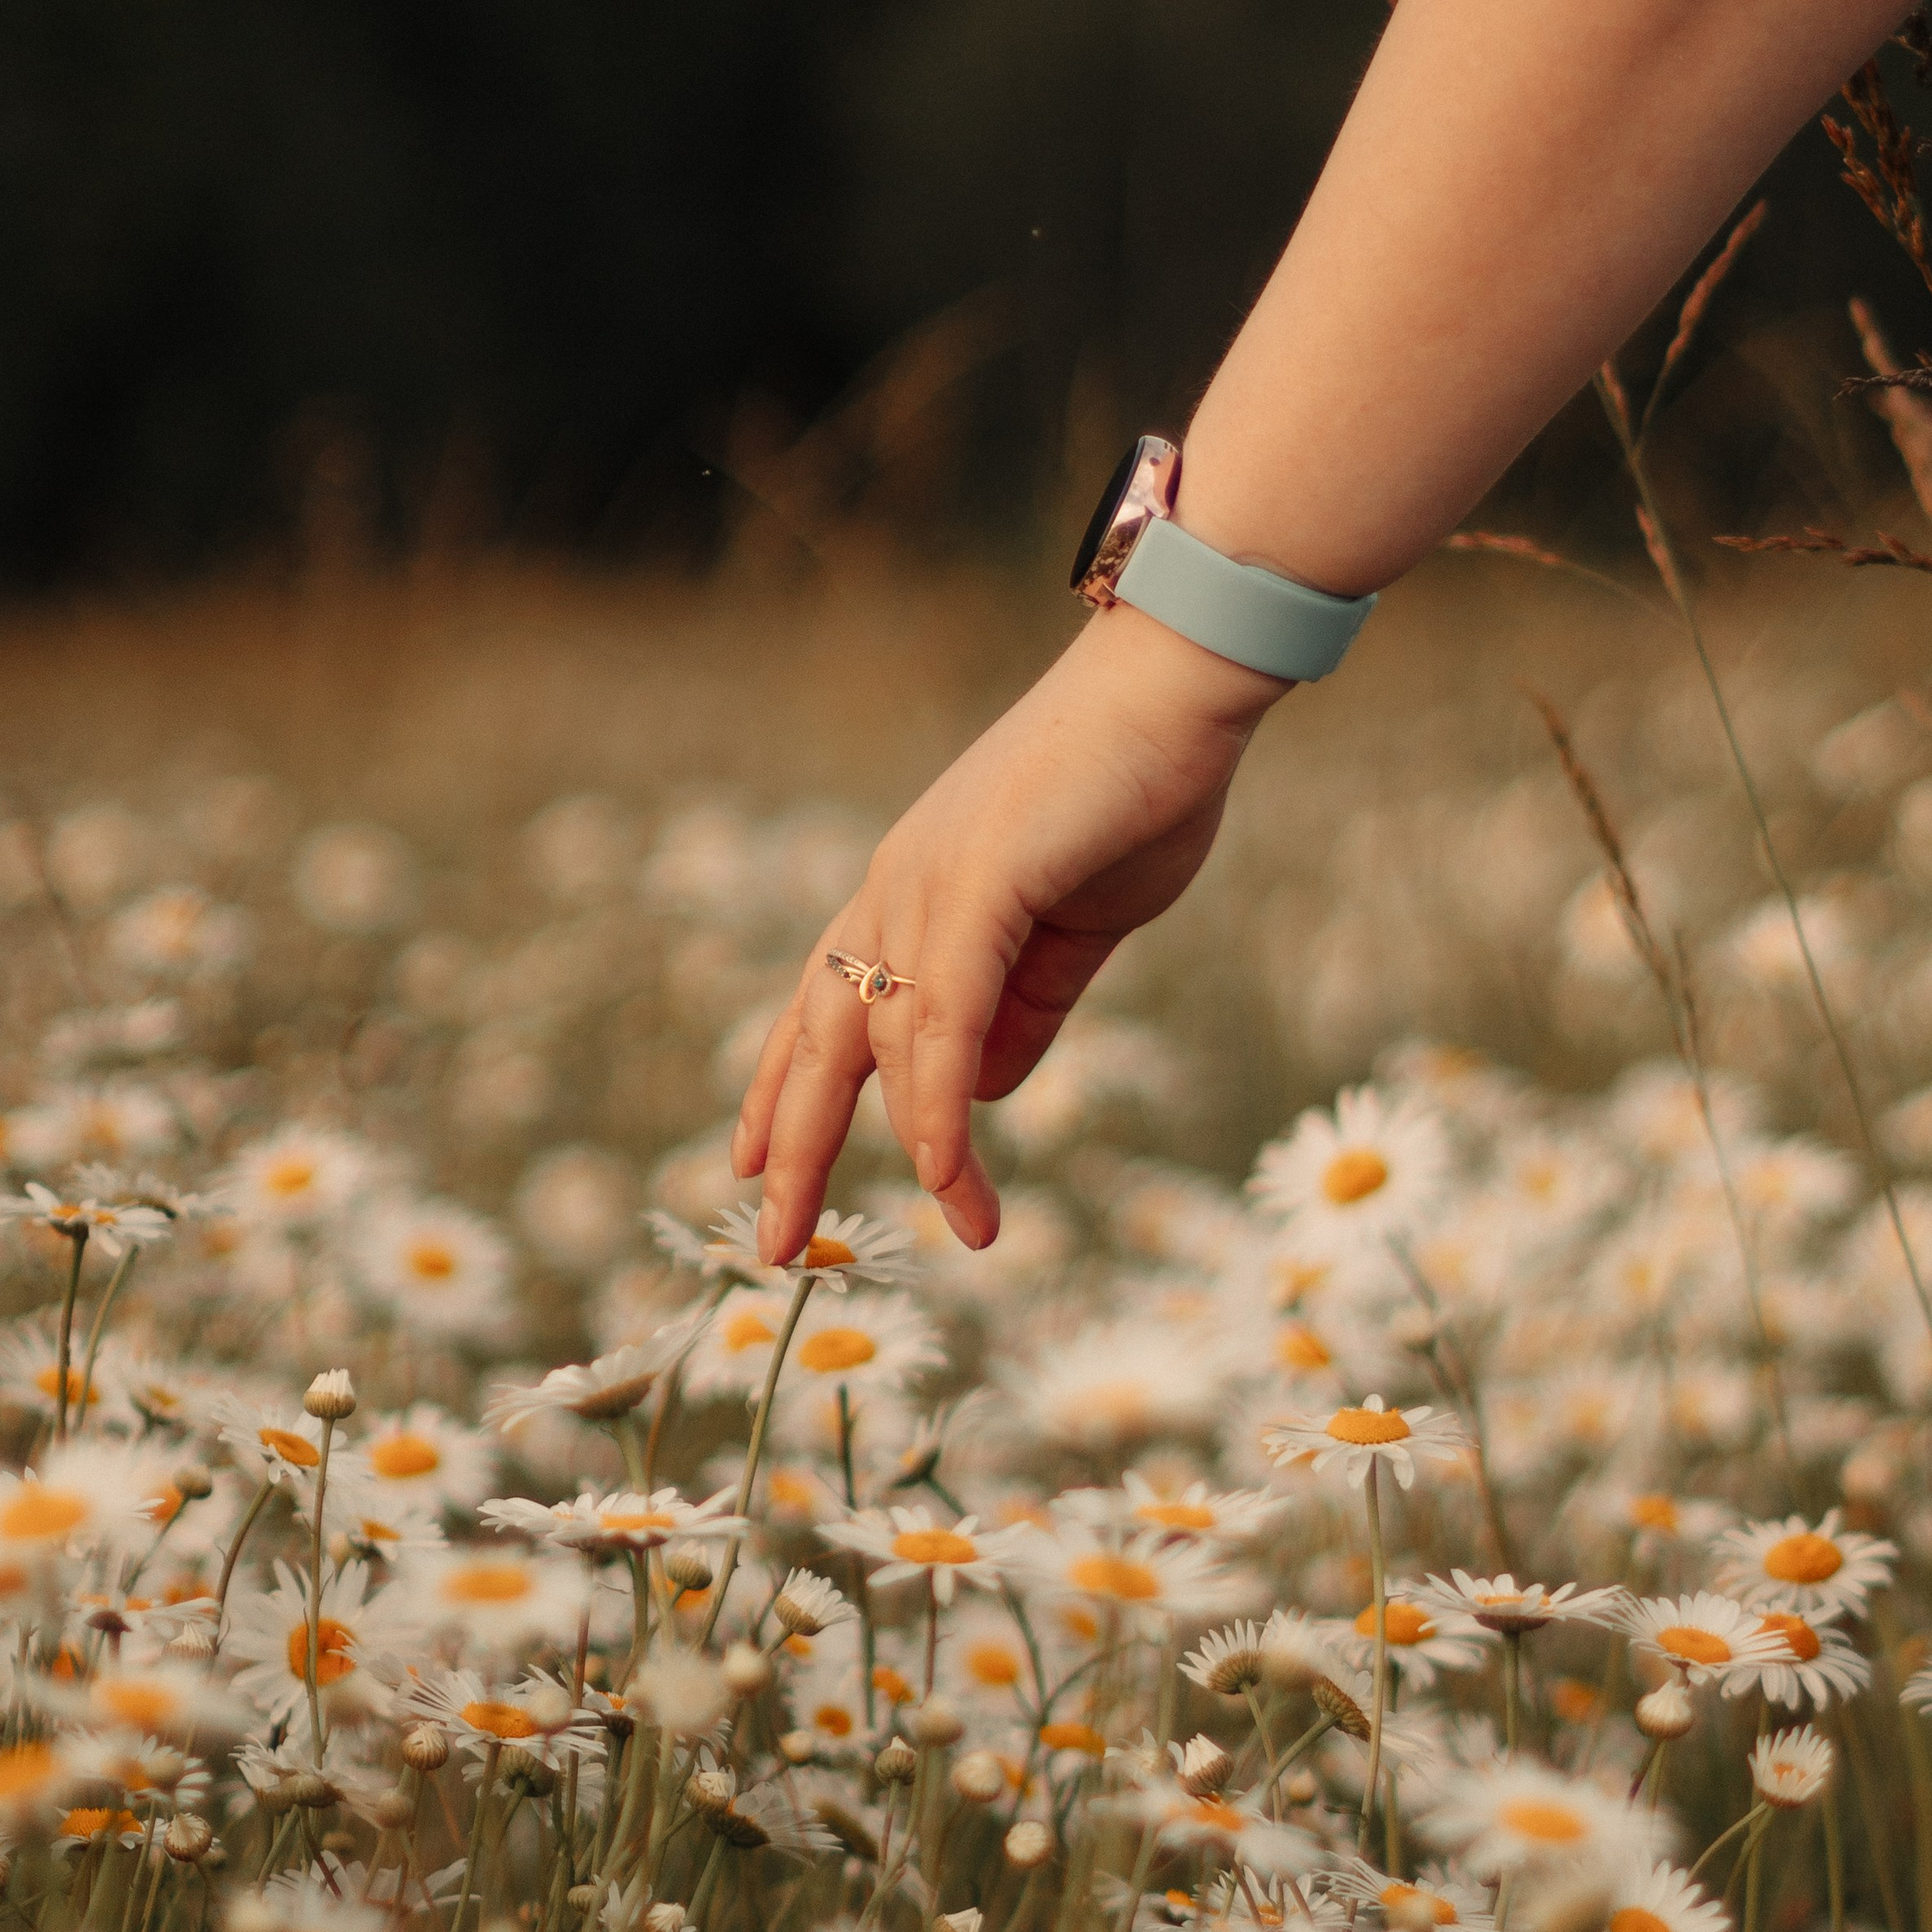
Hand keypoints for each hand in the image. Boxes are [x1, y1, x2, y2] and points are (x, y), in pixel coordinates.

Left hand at [730, 603, 1280, 1257]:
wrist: (1180, 685)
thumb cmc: (1134, 795)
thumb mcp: (1075, 936)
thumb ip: (1025, 1013)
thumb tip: (980, 1094)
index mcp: (910, 897)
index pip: (821, 1010)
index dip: (780, 1091)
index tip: (751, 1164)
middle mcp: (896, 890)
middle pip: (818, 1040)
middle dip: (793, 1147)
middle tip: (775, 1246)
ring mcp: (926, 882)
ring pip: (883, 1040)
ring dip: (914, 1147)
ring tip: (959, 1225)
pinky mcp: (977, 879)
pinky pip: (943, 1014)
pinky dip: (938, 1098)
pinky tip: (944, 1166)